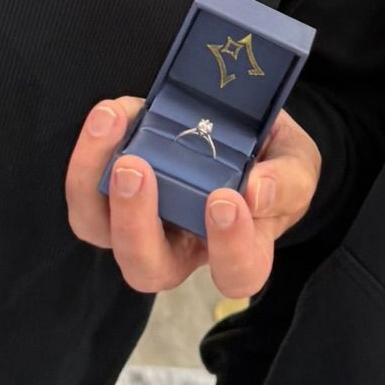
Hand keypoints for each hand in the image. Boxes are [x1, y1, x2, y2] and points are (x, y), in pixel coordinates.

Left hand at [65, 102, 321, 300]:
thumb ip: (287, 180)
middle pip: (147, 269)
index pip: (237, 272)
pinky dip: (92, 149)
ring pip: (99, 229)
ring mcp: (143, 223)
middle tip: (137, 168)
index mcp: (239, 250)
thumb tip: (255, 192)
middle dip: (135, 223)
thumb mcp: (298, 163)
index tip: (226, 199)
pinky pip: (87, 187)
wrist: (246, 128)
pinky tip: (115, 112)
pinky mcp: (112, 192)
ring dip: (92, 182)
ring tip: (111, 126)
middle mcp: (183, 248)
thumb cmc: (274, 161)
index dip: (229, 247)